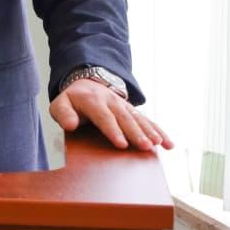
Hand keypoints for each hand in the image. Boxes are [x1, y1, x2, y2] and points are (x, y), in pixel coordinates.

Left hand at [49, 79, 173, 151]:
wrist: (87, 83)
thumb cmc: (73, 101)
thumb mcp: (60, 104)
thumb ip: (62, 114)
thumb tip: (70, 125)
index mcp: (93, 101)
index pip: (104, 117)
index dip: (113, 130)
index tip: (121, 144)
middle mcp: (111, 102)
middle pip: (125, 119)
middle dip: (136, 133)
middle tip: (145, 146)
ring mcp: (124, 105)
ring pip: (138, 118)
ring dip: (149, 131)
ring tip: (158, 144)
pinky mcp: (132, 111)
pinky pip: (147, 120)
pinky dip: (159, 131)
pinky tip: (169, 144)